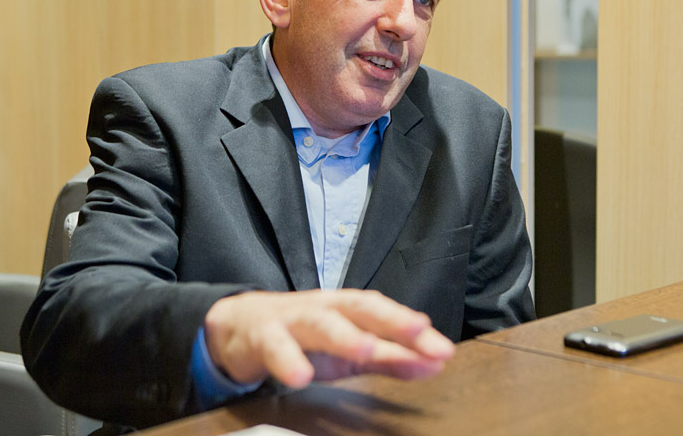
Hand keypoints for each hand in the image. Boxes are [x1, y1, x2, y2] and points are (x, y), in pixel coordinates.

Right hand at [203, 289, 454, 387]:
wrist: (240, 326)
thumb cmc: (302, 338)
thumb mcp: (348, 351)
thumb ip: (389, 357)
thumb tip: (434, 364)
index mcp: (347, 310)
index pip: (385, 314)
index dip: (412, 329)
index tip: (442, 348)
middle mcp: (324, 307)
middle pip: (359, 307)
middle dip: (391, 320)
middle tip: (419, 334)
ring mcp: (292, 318)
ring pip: (320, 321)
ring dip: (344, 335)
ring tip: (367, 351)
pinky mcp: (262, 335)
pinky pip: (274, 345)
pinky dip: (287, 358)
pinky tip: (300, 376)